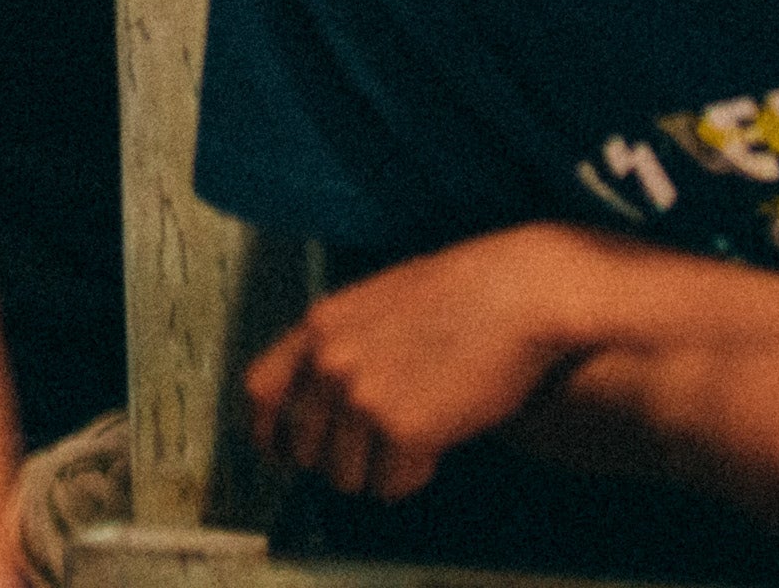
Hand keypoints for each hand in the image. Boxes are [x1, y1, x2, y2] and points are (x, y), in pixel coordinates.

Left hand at [242, 226, 603, 500]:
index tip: (282, 455)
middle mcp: (329, 361)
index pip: (261, 392)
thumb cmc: (460, 296)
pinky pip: (390, 484)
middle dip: (341, 459)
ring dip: (378, 470)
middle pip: (306, 450)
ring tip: (416, 435)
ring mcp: (362, 396)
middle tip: (380, 446)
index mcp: (319, 325)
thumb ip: (338, 346)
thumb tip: (317, 404)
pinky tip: (437, 443)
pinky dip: (414, 474)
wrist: (517, 295)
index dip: (269, 433)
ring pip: (346, 476)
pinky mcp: (402, 429)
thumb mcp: (375, 304)